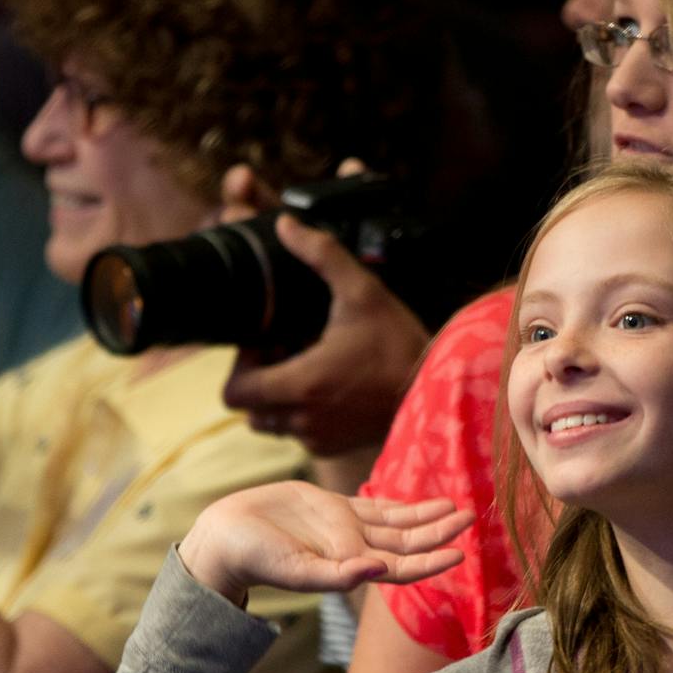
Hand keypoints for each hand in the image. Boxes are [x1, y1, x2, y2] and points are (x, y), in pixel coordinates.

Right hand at [176, 484, 469, 608]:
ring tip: (456, 507)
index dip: (431, 561)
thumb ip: (337, 574)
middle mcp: (354, 551)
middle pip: (408, 543)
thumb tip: (378, 571)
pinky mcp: (331, 509)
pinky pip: (375, 506)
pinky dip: (399, 504)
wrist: (227, 537)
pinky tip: (421, 502)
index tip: (460, 551)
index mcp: (351, 568)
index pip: (402, 568)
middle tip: (471, 517)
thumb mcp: (298, 570)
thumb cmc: (258, 560)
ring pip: (396, 524)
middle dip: (439, 532)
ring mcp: (345, 529)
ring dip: (426, 517)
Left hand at [222, 214, 431, 457]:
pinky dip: (303, 416)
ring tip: (306, 370)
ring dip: (278, 401)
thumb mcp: (362, 292)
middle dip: (258, 382)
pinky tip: (328, 388)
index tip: (267, 343)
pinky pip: (301, 437)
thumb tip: (286, 224)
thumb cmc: (399, 344)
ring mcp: (319, 438)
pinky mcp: (335, 447)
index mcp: (300, 383)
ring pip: (273, 425)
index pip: (234, 392)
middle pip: (249, 410)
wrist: (439, 390)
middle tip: (284, 355)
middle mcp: (303, 419)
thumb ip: (321, 255)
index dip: (241, 366)